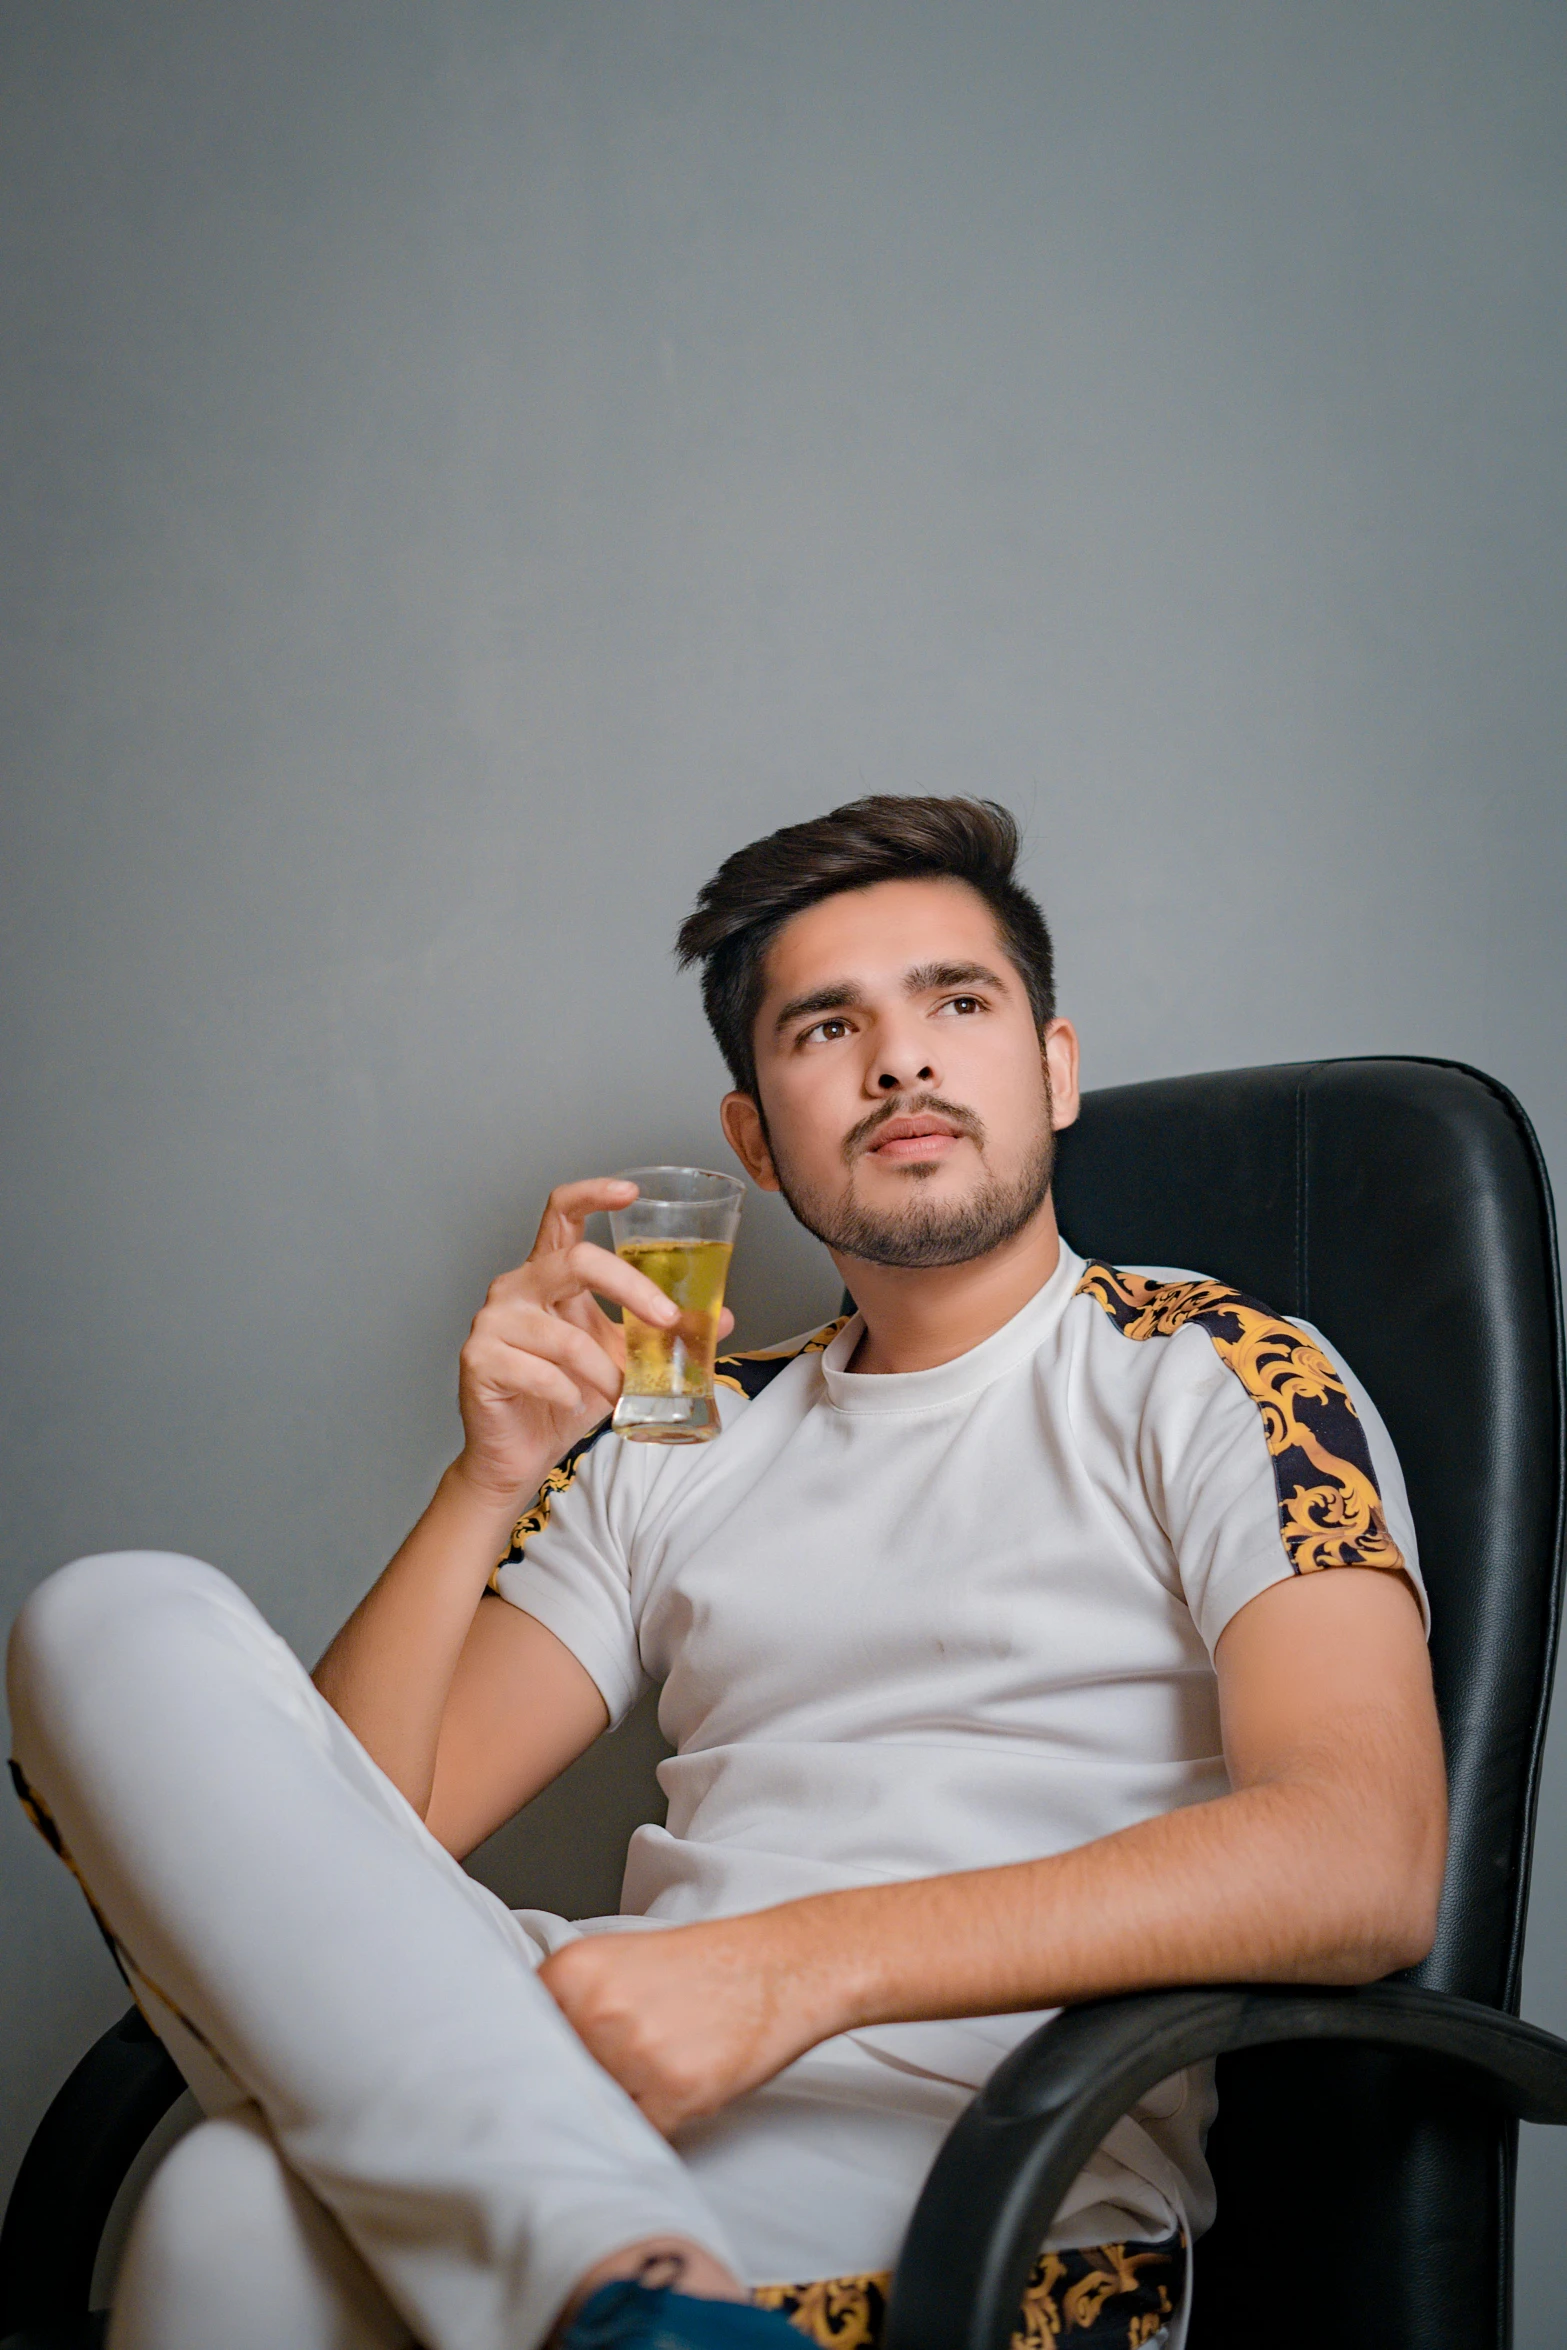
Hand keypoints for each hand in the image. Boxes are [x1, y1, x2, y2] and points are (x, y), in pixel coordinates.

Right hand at [454, 1178, 734, 1504]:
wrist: (518, 1453)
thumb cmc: (565, 1397)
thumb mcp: (620, 1357)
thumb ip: (659, 1333)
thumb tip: (724, 1317)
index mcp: (547, 1275)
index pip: (561, 1214)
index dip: (592, 1194)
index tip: (631, 1192)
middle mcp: (516, 1287)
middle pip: (576, 1261)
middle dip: (631, 1288)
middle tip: (667, 1318)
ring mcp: (493, 1321)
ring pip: (566, 1336)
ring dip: (603, 1370)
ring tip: (618, 1393)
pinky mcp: (480, 1359)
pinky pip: (542, 1372)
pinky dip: (568, 1393)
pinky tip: (571, 1402)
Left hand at [538, 1912, 838, 2135]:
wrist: (779, 1967)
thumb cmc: (704, 1967)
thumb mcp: (619, 1961)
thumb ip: (569, 2004)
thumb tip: (523, 2061)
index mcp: (573, 1970)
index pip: (521, 2037)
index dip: (531, 2062)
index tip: (533, 2079)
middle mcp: (596, 2009)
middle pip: (556, 2079)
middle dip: (577, 2087)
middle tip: (610, 2077)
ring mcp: (635, 2052)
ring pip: (597, 2110)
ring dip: (621, 2105)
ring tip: (653, 2072)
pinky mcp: (676, 2091)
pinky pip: (642, 2133)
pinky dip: (657, 2124)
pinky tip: (677, 2091)